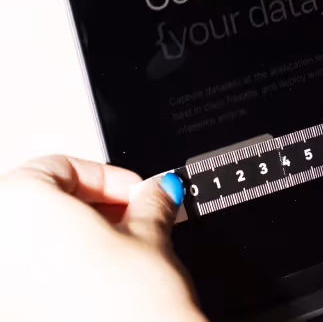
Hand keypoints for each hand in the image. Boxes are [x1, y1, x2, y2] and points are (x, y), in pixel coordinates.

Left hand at [0, 156, 206, 321]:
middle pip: (38, 204)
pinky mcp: (11, 315)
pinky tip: (97, 286)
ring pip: (31, 247)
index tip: (138, 193)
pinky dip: (58, 276)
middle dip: (92, 208)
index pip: (59, 166)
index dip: (108, 177)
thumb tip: (156, 192)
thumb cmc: (131, 308)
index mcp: (18, 204)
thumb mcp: (150, 235)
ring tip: (120, 255)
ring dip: (74, 242)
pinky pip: (28, 282)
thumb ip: (150, 202)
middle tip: (135, 219)